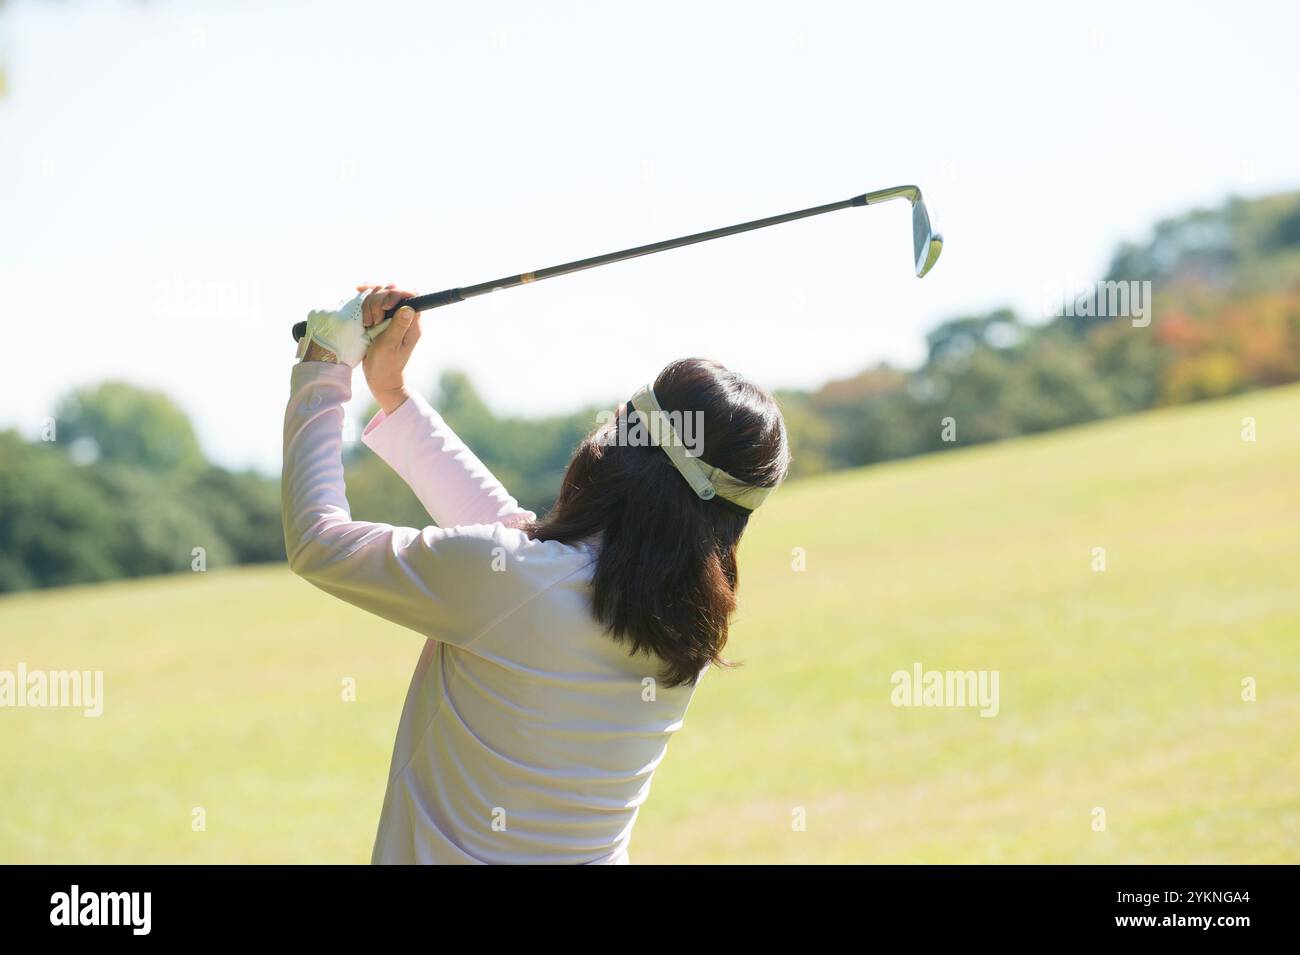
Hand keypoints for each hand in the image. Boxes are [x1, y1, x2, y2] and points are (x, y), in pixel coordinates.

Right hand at [358, 283, 420, 414]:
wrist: (379, 378)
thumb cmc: (386, 365)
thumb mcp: (390, 345)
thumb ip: (398, 326)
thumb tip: (409, 308)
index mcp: (412, 323)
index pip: (411, 295)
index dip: (397, 294)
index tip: (385, 306)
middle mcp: (403, 316)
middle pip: (393, 291)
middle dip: (379, 300)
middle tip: (374, 320)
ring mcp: (390, 315)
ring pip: (381, 293)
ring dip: (370, 303)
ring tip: (367, 322)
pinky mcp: (380, 317)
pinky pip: (373, 298)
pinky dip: (365, 296)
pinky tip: (357, 292)